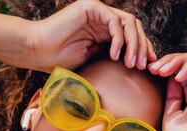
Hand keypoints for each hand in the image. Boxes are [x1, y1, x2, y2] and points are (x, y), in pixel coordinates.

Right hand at [26, 0, 155, 71]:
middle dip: (142, 47)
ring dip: (134, 44)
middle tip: (141, 66)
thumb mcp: (93, 60)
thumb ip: (111, 56)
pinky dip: (119, 39)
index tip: (148, 66)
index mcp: (104, 30)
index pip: (132, 35)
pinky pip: (114, 21)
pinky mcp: (91, 7)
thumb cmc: (59, 60)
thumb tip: (133, 63)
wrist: (37, 52)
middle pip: (134, 27)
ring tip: (130, 63)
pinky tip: (115, 55)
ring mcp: (97, 11)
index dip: (143, 49)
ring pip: (128, 22)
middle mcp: (103, 18)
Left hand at [148, 52, 186, 130]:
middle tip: (155, 68)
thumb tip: (169, 74)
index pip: (184, 69)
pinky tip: (177, 76)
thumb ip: (172, 92)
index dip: (168, 65)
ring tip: (163, 70)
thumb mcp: (171, 110)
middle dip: (171, 60)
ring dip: (179, 60)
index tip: (151, 70)